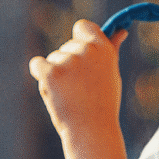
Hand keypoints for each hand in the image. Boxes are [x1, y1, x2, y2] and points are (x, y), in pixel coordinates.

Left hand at [29, 20, 127, 138]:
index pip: (82, 27)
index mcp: (103, 48)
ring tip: (70, 96)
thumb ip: (110, 50)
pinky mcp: (51, 72)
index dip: (79, 40)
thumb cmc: (103, 105)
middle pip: (66, 46)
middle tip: (79, 89)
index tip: (81, 58)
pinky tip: (52, 91)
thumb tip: (121, 30)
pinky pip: (37, 64)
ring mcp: (68, 61)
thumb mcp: (111, 74)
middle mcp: (87, 50)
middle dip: (68, 65)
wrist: (91, 131)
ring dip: (56, 74)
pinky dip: (40, 75)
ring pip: (53, 58)